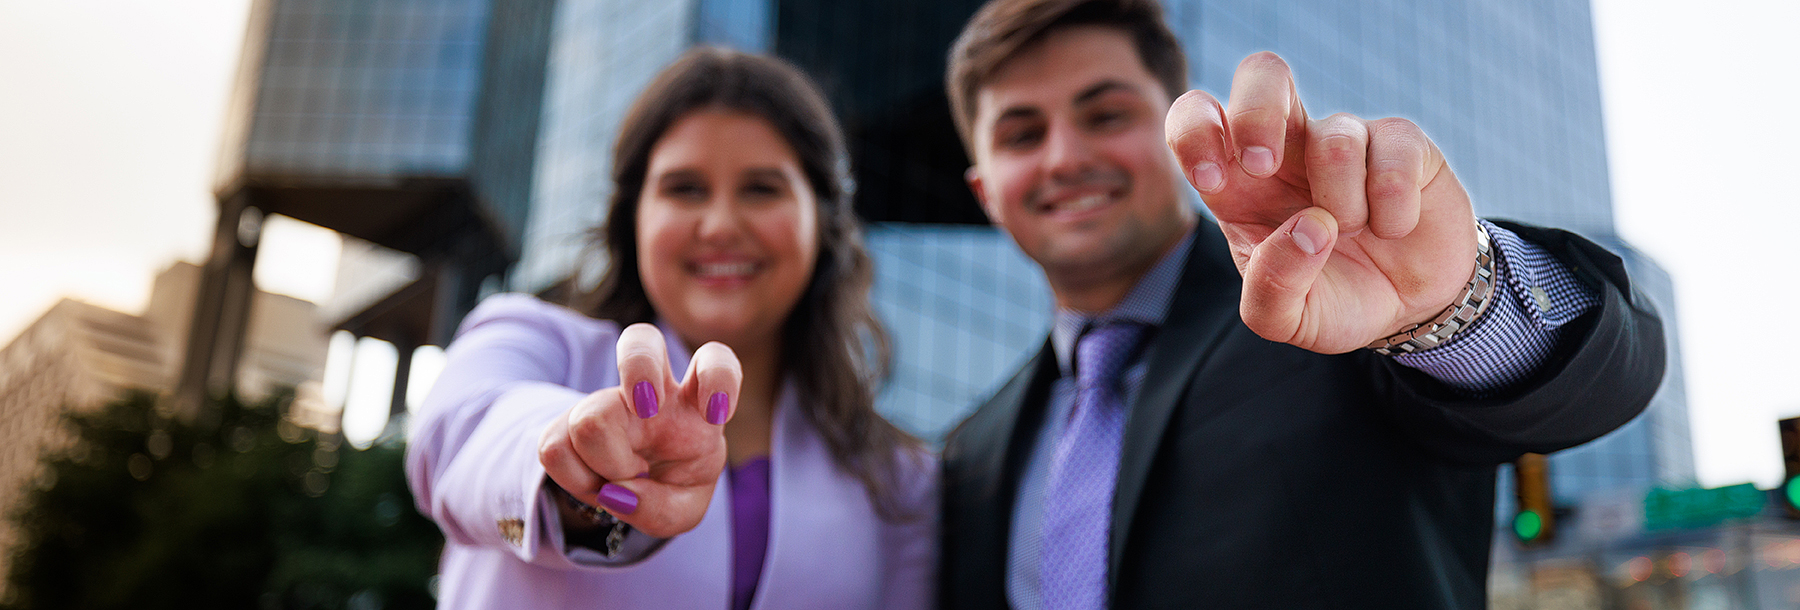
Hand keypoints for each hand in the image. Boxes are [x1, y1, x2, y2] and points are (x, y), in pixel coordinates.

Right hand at [538, 323, 741, 537]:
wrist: (632, 491)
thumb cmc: (671, 487)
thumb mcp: (681, 512)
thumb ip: (659, 509)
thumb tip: (618, 493)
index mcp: (694, 405)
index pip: (716, 361)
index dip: (719, 377)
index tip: (716, 415)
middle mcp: (650, 391)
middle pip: (641, 340)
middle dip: (640, 369)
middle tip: (647, 409)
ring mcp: (605, 401)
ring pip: (590, 416)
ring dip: (606, 466)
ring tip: (620, 482)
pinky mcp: (566, 421)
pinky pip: (554, 447)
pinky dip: (574, 479)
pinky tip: (595, 483)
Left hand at [1165, 51, 1479, 353]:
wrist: (1409, 308)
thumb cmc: (1333, 299)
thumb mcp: (1287, 319)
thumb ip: (1272, 289)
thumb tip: (1307, 230)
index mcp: (1240, 181)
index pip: (1197, 119)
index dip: (1194, 134)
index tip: (1213, 180)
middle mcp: (1288, 148)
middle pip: (1263, 72)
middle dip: (1256, 112)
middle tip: (1264, 168)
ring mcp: (1345, 139)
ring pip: (1334, 135)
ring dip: (1343, 202)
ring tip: (1354, 232)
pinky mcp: (1401, 142)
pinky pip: (1393, 150)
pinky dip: (1393, 204)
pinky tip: (1394, 227)